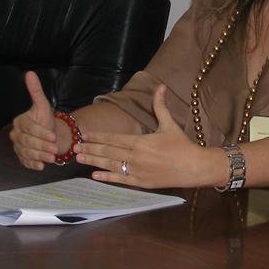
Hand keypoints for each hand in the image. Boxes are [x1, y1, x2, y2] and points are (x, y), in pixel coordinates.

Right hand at [9, 71, 62, 169]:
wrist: (51, 135)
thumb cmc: (46, 120)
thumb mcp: (43, 105)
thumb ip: (36, 91)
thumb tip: (30, 73)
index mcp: (20, 122)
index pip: (29, 128)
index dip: (41, 132)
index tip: (53, 136)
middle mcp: (16, 135)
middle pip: (27, 141)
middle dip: (42, 145)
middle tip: (55, 149)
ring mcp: (18, 147)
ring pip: (27, 152)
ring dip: (40, 155)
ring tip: (52, 157)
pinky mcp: (22, 157)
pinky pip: (25, 162)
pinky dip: (33, 165)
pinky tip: (41, 166)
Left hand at [74, 85, 214, 188]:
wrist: (194, 167)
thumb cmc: (182, 145)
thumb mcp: (170, 124)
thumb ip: (160, 106)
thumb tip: (160, 86)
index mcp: (141, 142)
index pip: (114, 138)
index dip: (98, 137)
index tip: (85, 135)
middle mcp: (136, 157)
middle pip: (108, 152)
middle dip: (90, 149)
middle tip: (74, 147)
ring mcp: (138, 171)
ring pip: (111, 165)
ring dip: (93, 162)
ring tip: (79, 158)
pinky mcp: (142, 183)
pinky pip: (120, 180)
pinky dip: (107, 177)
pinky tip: (94, 176)